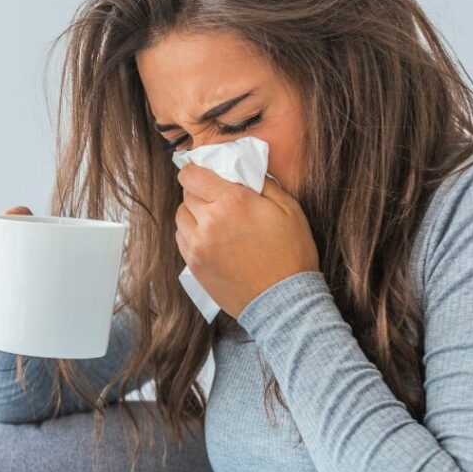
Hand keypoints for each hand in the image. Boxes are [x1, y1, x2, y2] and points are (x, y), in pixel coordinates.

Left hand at [175, 165, 319, 319]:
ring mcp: (198, 246)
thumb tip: (244, 170)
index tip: (203, 174)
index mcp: (232, 202)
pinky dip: (190, 234)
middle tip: (217, 199)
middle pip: (187, 194)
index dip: (196, 171)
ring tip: (213, 220)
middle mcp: (209, 221)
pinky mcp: (195, 266)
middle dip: (200, 192)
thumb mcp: (289, 209)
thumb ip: (263, 184)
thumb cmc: (291, 254)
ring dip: (193, 213)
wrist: (283, 302)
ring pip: (181, 216)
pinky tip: (209, 239)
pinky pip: (182, 239)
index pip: (192, 175)